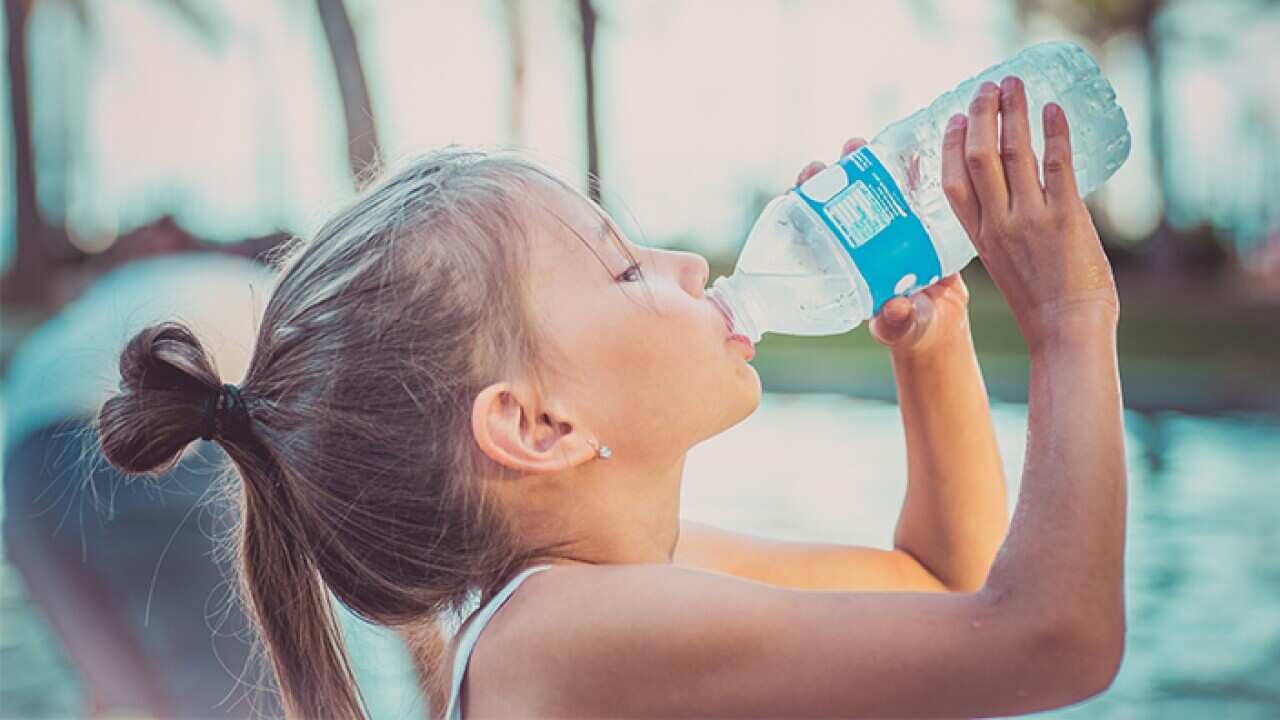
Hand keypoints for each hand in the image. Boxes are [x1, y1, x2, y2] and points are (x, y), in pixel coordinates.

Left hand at [796, 138, 972, 354]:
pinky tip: (906, 148)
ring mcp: (885, 228)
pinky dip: (904, 168)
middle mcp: (859, 243)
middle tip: (833, 159)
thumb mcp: (903, 326)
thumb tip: (893, 309)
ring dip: (862, 163)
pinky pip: (906, 189)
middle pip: (837, 201)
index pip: (813, 229)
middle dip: (831, 176)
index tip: (801, 186)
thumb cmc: (914, 329)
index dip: (803, 205)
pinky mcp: (914, 219)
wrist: (945, 321)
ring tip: (857, 145)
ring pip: (868, 188)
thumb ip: (897, 322)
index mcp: (843, 265)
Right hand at [942, 76, 1118, 348]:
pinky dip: (1054, 132)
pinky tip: (1053, 109)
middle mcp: (999, 223)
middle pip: (978, 156)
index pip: (953, 182)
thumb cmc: (1041, 305)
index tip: (954, 118)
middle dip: (981, 114)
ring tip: (1016, 85)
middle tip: (987, 87)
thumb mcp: (1005, 266)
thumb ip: (1003, 233)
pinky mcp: (1065, 217)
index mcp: (979, 237)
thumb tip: (1016, 202)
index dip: (951, 145)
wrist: (1067, 331)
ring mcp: (1030, 219)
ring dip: (1014, 111)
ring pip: (1014, 151)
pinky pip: (1057, 164)